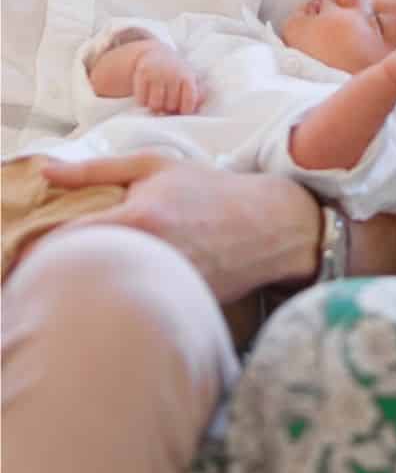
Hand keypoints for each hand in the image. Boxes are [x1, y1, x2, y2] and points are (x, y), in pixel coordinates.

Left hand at [39, 153, 318, 301]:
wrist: (272, 224)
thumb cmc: (212, 190)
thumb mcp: (157, 166)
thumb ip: (97, 168)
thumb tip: (47, 172)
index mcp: (138, 218)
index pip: (66, 240)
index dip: (47, 246)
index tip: (46, 246)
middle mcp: (151, 254)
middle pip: (82, 275)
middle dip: (71, 270)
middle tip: (72, 264)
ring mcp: (168, 283)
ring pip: (110, 295)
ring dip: (102, 287)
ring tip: (112, 273)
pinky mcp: (182, 304)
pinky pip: (141, 305)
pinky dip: (133, 298)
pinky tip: (143, 286)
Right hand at [130, 44, 201, 114]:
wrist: (157, 52)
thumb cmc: (178, 72)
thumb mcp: (192, 78)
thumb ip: (199, 93)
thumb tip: (197, 108)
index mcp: (188, 77)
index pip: (189, 100)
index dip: (185, 110)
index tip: (181, 111)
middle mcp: (173, 74)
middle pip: (171, 106)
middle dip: (169, 108)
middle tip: (167, 103)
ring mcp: (157, 74)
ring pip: (155, 105)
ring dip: (155, 107)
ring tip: (158, 101)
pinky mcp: (142, 73)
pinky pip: (141, 99)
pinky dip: (143, 102)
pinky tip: (147, 96)